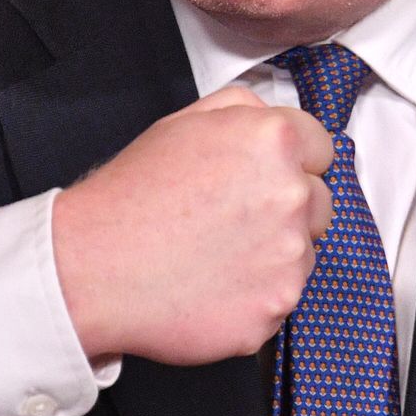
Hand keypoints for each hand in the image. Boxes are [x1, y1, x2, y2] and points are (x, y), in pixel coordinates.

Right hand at [52, 85, 334, 364]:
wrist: (94, 268)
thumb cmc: (132, 196)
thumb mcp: (182, 122)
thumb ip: (242, 109)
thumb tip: (273, 116)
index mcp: (273, 141)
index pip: (321, 148)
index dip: (291, 162)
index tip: (263, 178)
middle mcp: (291, 194)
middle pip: (320, 202)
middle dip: (287, 208)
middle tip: (232, 218)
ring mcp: (288, 256)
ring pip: (303, 252)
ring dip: (273, 253)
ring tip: (215, 252)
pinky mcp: (276, 306)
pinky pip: (282, 297)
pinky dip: (256, 295)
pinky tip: (213, 284)